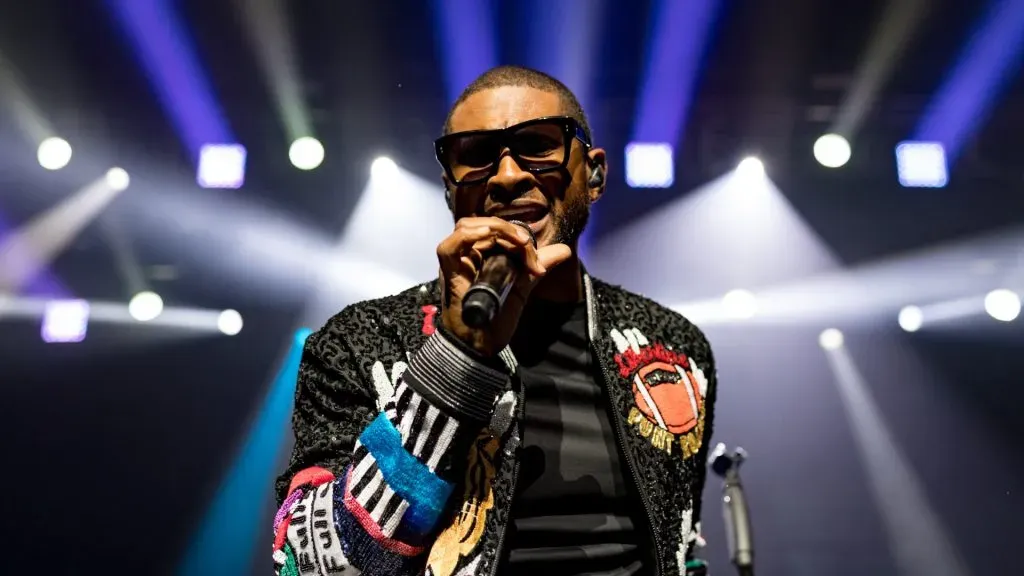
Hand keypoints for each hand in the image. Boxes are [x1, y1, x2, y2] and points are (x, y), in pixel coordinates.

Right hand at [437, 217, 572, 356]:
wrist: (481, 346)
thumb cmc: (496, 319)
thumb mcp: (521, 288)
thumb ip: (537, 267)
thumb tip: (565, 250)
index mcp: (480, 257)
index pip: (495, 231)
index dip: (517, 236)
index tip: (536, 261)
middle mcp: (465, 257)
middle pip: (480, 224)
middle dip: (507, 229)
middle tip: (526, 245)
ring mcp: (456, 264)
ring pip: (465, 228)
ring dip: (494, 228)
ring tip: (516, 242)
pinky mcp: (449, 274)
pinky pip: (449, 248)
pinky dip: (466, 237)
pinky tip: (487, 236)